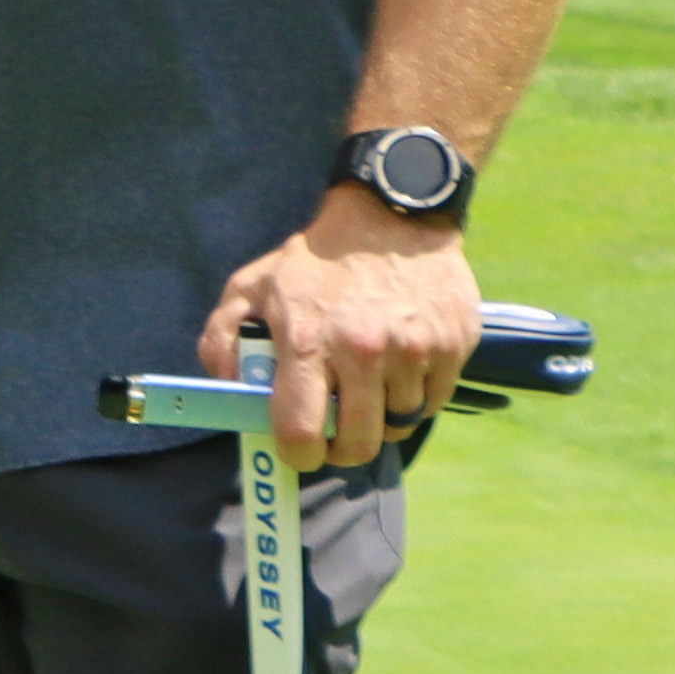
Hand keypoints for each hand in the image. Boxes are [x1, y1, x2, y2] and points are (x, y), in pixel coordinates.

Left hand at [203, 204, 475, 470]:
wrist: (390, 218)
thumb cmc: (313, 261)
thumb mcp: (250, 288)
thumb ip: (222, 342)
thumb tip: (229, 394)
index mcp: (307, 341)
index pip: (301, 433)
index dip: (297, 455)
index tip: (299, 451)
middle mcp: (363, 350)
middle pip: (358, 444)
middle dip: (342, 448)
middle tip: (335, 433)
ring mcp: (414, 349)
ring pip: (398, 424)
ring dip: (380, 418)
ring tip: (366, 387)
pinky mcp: (452, 345)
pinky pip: (432, 402)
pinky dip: (414, 397)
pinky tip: (397, 369)